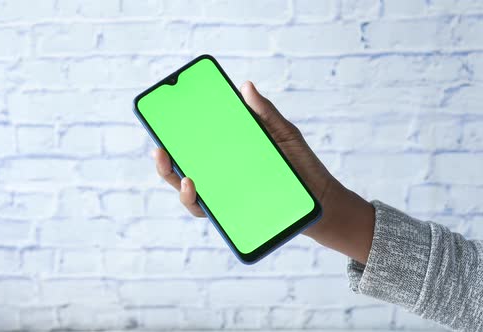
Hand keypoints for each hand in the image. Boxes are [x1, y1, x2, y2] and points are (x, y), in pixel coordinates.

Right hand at [152, 81, 374, 263]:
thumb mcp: (284, 134)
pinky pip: (208, 212)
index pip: (196, 143)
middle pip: (183, 168)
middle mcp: (222, 174)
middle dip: (165, 162)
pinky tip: (196, 191)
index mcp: (229, 152)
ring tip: (183, 176)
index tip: (163, 120)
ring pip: (190, 193)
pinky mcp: (234, 213)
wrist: (322, 200)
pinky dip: (197, 203)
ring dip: (177, 184)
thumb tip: (246, 86)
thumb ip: (265, 113)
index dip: (175, 134)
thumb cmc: (302, 164)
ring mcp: (226, 195)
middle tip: (161, 150)